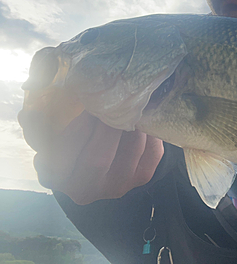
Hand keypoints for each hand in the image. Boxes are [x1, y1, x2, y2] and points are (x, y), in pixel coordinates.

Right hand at [18, 110, 163, 204]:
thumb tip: (29, 115)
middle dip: (108, 125)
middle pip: (98, 157)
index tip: (89, 105)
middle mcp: (85, 190)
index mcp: (56, 176)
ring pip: (130, 152)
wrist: (103, 161)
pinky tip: (146, 116)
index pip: (64, 154)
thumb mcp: (52, 134)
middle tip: (114, 101)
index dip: (78, 126)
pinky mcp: (141, 178)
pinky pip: (152, 153)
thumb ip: (40, 124)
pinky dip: (151, 132)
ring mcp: (116, 187)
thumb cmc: (73, 141)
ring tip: (133, 104)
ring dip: (133, 124)